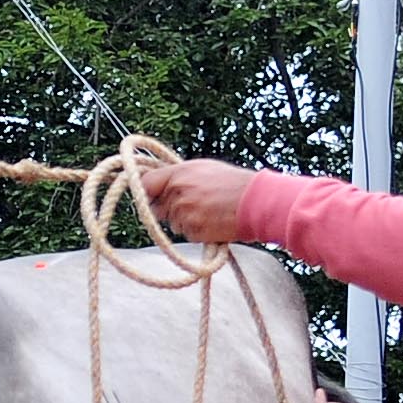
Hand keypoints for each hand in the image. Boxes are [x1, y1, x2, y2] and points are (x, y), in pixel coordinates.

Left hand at [138, 158, 256, 245]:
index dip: (146, 192)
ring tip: (208, 211)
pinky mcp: (193, 232)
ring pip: (172, 223)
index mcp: (178, 174)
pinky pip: (186, 234)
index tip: (152, 196)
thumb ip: (178, 175)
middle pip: (156, 208)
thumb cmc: (233, 183)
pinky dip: (196, 231)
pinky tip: (213, 221)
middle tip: (191, 205)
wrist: (257, 202)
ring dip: (184, 221)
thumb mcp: (204, 168)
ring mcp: (184, 214)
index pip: (145, 184)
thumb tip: (159, 182)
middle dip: (168, 209)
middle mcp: (177, 193)